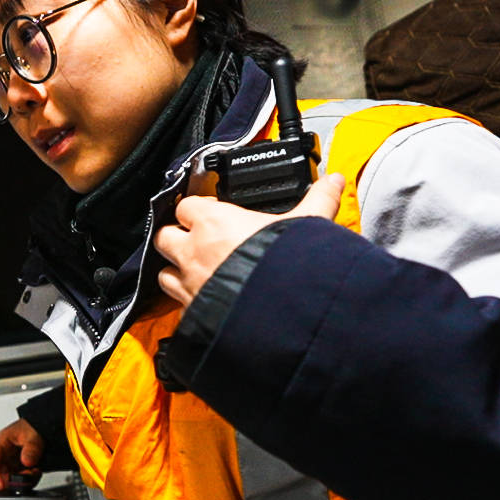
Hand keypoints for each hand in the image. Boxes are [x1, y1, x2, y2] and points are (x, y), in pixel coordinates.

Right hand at [0, 418, 45, 489]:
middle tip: (27, 475)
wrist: (41, 428)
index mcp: (0, 443)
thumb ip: (31, 449)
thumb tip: (27, 462)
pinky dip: (28, 480)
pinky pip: (19, 481)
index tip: (1, 485)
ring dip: (22, 481)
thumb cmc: (32, 427)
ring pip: (8, 481)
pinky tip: (36, 472)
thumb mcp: (33, 435)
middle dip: (11, 480)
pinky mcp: (18, 470)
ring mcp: (10, 464)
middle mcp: (2, 455)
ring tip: (34, 472)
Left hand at [153, 172, 345, 306]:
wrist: (282, 317)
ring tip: (197, 272)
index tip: (210, 211)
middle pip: (164, 236)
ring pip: (164, 273)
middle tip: (197, 240)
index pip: (186, 205)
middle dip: (176, 237)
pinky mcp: (193, 313)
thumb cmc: (286, 267)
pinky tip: (205, 302)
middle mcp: (194, 252)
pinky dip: (186, 302)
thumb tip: (334, 182)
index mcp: (213, 223)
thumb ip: (319, 200)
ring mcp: (189, 285)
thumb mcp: (308, 225)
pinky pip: (177, 305)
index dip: (196, 207)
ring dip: (176, 271)